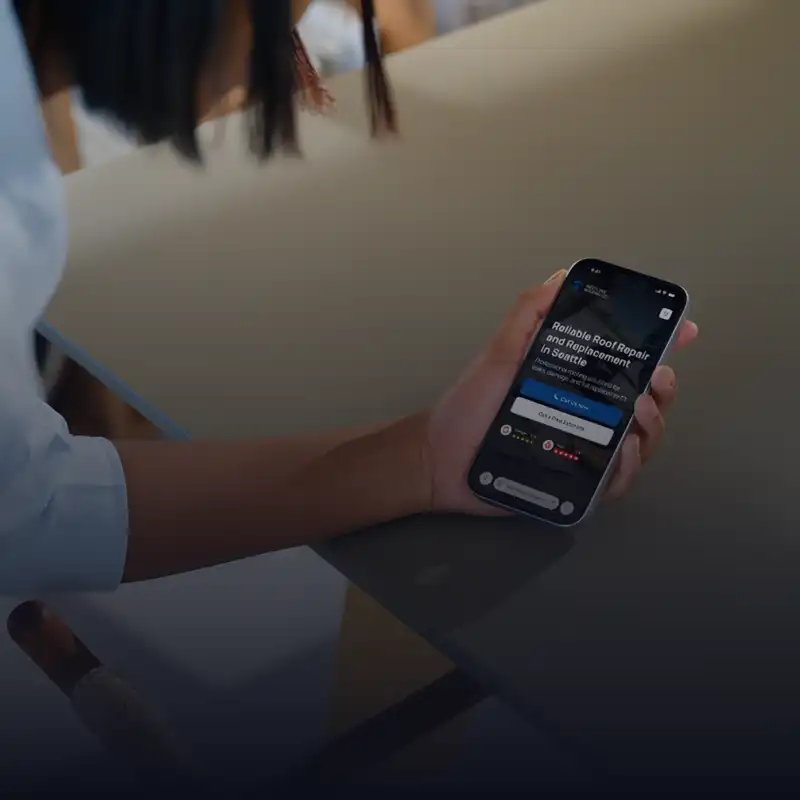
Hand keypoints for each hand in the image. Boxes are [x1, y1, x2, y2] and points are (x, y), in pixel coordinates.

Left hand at [424, 269, 698, 515]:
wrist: (440, 458)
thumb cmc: (469, 405)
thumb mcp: (500, 352)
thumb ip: (529, 315)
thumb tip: (562, 277)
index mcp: (575, 382)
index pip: (626, 364)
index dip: (660, 346)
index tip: (681, 330)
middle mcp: (587, 415)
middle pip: (646, 404)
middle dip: (663, 390)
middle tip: (655, 380)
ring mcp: (584, 450)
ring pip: (640, 442)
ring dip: (652, 426)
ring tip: (635, 412)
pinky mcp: (576, 484)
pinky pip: (615, 481)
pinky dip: (627, 468)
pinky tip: (622, 451)